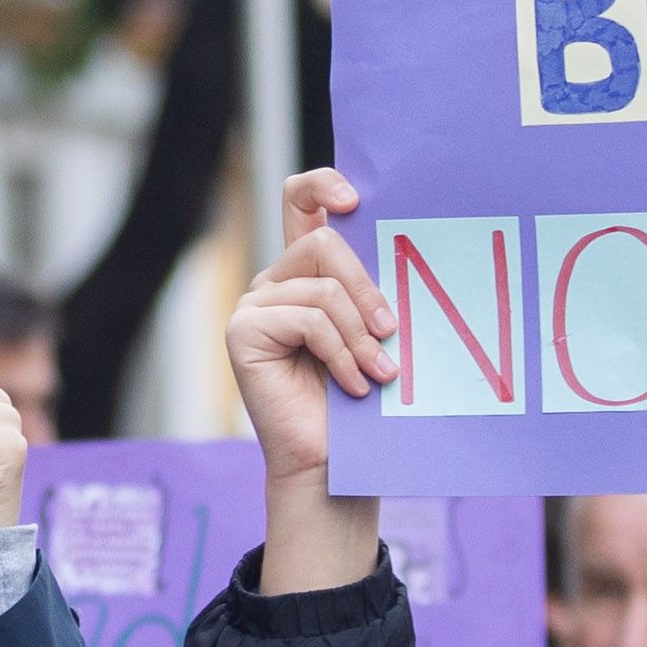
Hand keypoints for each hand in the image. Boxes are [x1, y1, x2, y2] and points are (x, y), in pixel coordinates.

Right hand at [229, 170, 395, 486]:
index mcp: (306, 273)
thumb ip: (371, 291)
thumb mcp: (373, 331)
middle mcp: (276, 281)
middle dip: (367, 286)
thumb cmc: (360, 401)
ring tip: (379, 372)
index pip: (301, 201)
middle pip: (324, 242)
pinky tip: (353, 384)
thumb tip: (403, 246)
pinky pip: (307, 319)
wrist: (332, 462)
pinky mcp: (243, 331)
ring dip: (360, 334)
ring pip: (323, 287)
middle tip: (390, 330)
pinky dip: (340, 354)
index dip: (323, 185)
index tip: (356, 200)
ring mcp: (254, 305)